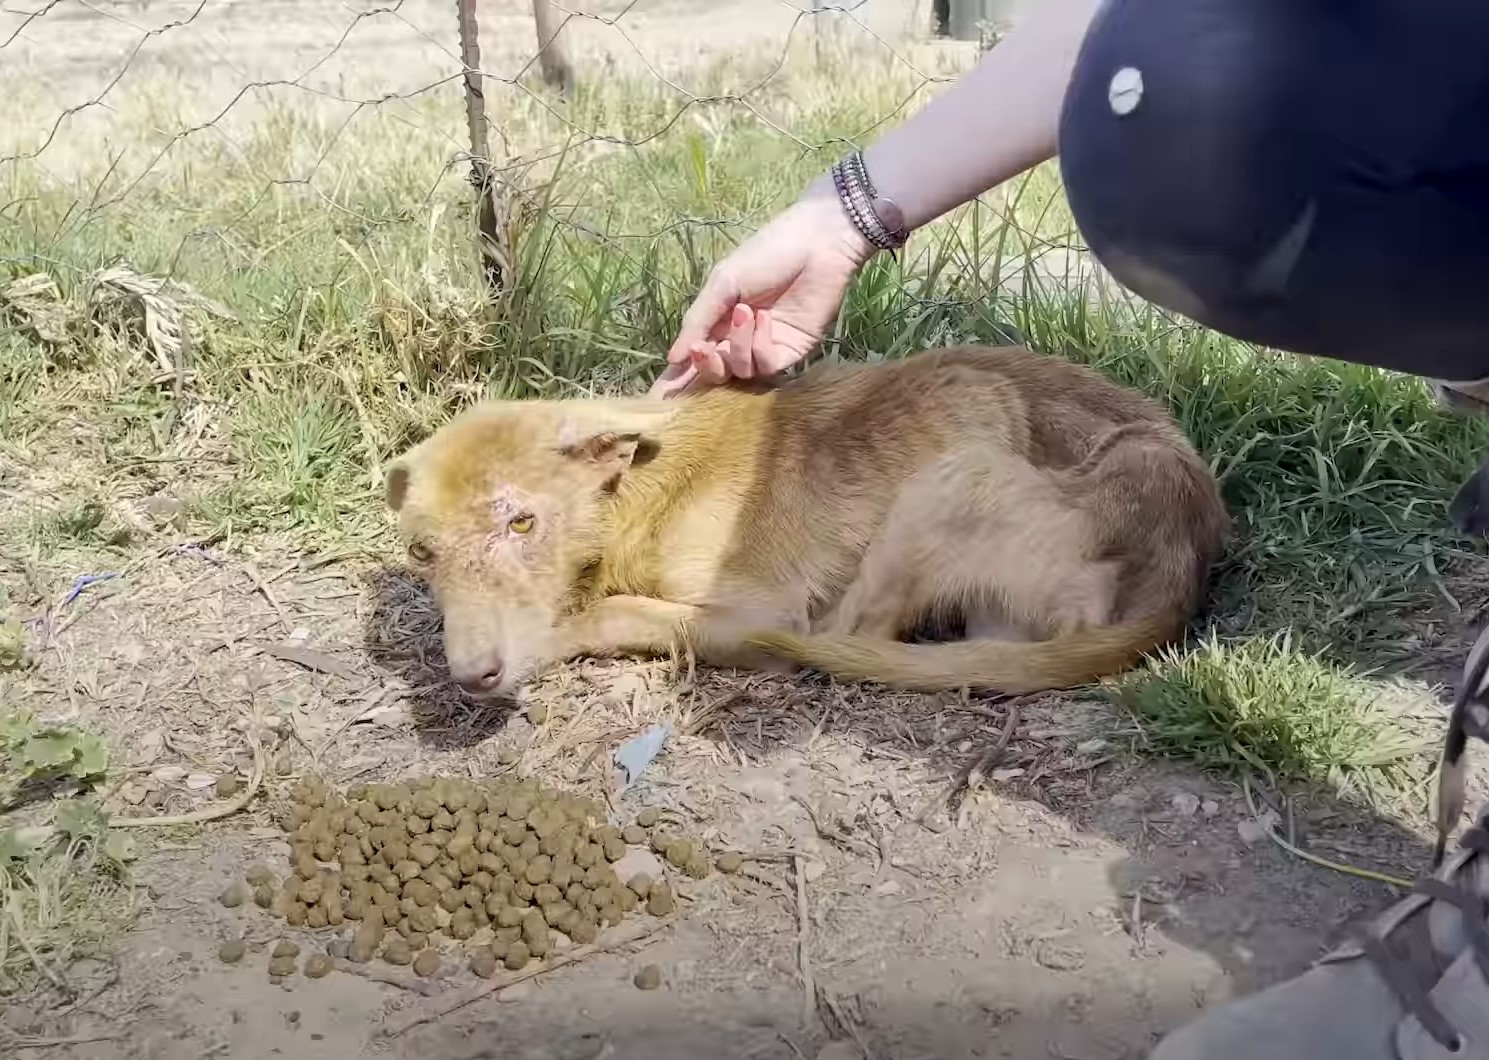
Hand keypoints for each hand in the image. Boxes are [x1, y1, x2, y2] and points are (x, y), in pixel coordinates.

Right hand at [649, 191, 875, 397]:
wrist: (818, 243)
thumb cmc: (767, 253)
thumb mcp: (724, 283)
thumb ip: (698, 321)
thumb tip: (672, 359)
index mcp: (718, 321)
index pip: (693, 357)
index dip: (676, 378)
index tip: (658, 397)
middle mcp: (739, 339)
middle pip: (715, 374)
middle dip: (705, 367)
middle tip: (702, 349)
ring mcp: (766, 347)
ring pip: (740, 372)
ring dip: (736, 347)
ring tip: (745, 312)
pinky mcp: (792, 352)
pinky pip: (767, 366)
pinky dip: (760, 345)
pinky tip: (765, 318)